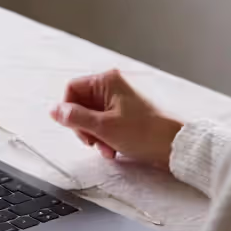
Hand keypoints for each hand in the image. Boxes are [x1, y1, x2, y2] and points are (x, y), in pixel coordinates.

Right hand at [51, 69, 182, 169]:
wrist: (176, 145)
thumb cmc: (147, 133)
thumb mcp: (104, 127)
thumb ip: (75, 118)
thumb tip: (54, 110)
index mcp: (107, 81)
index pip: (72, 89)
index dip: (69, 111)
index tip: (76, 129)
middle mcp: (114, 86)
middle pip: (81, 104)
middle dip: (84, 127)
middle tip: (93, 141)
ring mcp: (121, 100)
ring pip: (93, 117)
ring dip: (95, 136)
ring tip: (107, 149)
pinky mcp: (128, 113)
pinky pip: (106, 123)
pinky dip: (106, 137)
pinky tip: (114, 149)